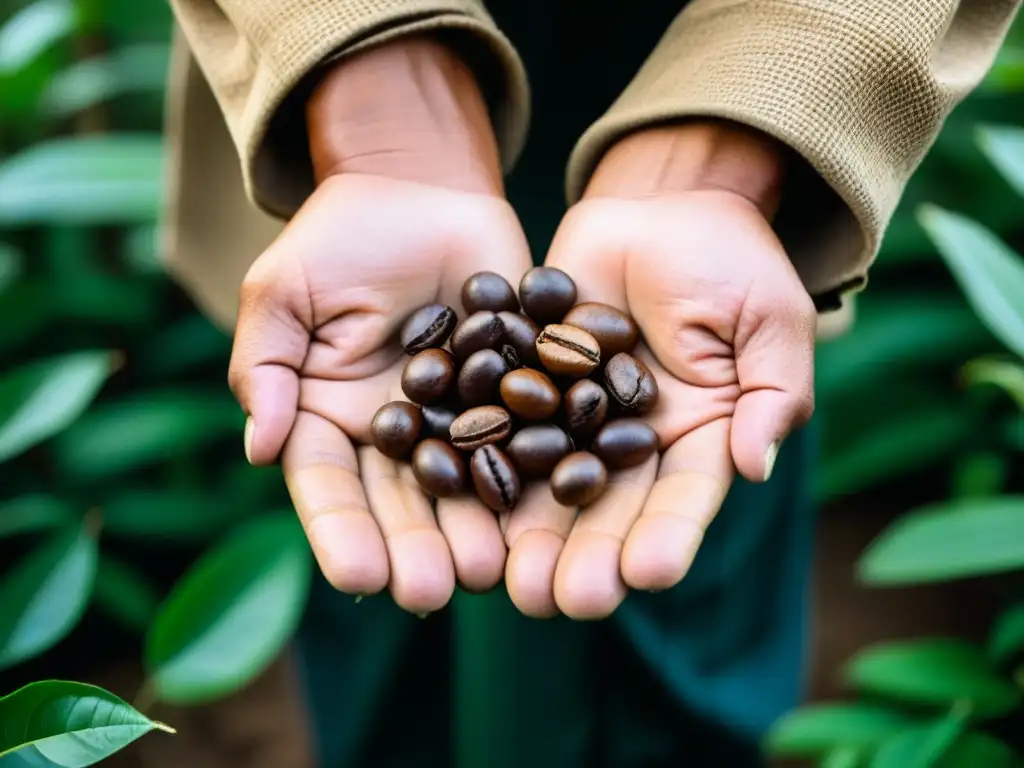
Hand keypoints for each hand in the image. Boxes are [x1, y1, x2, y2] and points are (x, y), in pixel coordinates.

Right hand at [228, 38, 531, 613]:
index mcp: (333, 420)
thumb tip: (260, 448)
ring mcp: (461, 416)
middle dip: (414, 548)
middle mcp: (399, 433)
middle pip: (402, 502)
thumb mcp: (284, 294)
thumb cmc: (339, 237)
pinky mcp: (516, 389)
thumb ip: (267, 367)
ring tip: (490, 569)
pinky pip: (527, 432)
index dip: (341, 532)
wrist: (419, 189)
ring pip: (467, 483)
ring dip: (475, 529)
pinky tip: (547, 508)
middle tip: (431, 591)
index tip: (356, 575)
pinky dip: (536, 470)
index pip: (330, 486)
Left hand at [504, 122, 815, 618]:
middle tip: (564, 601)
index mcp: (697, 436)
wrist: (663, 206)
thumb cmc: (733, 259)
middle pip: (609, 507)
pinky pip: (503, 422)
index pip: (683, 496)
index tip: (649, 573)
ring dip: (531, 533)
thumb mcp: (770, 319)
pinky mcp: (527, 380)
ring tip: (512, 581)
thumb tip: (755, 465)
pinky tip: (463, 503)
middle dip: (589, 555)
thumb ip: (771, 392)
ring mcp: (574, 414)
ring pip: (549, 482)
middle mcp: (630, 440)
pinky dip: (483, 460)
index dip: (668, 535)